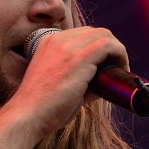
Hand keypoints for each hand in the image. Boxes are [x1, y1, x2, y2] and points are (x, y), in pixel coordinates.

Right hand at [9, 26, 128, 136]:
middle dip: (110, 47)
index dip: (98, 47)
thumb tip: (103, 82)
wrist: (27, 116)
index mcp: (48, 43)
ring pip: (104, 35)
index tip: (105, 65)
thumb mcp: (57, 84)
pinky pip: (108, 45)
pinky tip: (122, 69)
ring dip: (118, 50)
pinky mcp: (79, 59)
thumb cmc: (41, 108)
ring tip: (121, 69)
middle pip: (95, 31)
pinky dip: (120, 54)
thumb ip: (79, 78)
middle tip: (116, 68)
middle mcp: (57, 40)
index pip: (81, 35)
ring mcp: (68, 47)